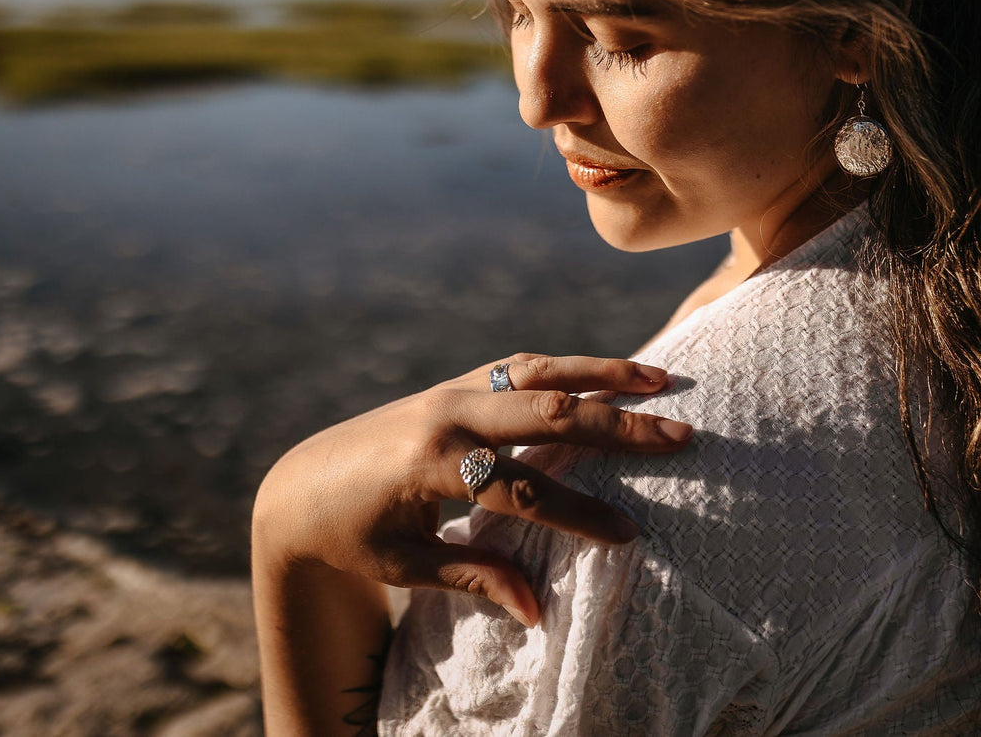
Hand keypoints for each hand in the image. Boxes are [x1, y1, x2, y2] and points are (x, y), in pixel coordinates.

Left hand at [252, 353, 691, 625]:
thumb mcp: (405, 565)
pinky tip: (613, 375)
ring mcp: (452, 391)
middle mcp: (447, 415)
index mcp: (430, 464)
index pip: (521, 489)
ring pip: (541, 373)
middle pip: (547, 415)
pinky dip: (572, 368)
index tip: (629, 532)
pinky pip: (524, 367)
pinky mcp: (456, 383)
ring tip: (662, 380)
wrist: (301, 484)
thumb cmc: (351, 536)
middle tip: (679, 436)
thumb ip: (475, 576)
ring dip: (604, 373)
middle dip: (617, 427)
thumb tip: (537, 611)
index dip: (577, 513)